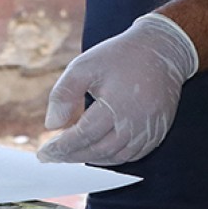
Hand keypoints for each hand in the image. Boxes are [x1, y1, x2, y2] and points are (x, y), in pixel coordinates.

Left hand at [36, 13, 198, 165]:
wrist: (163, 49)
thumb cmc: (122, 55)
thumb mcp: (85, 65)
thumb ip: (64, 94)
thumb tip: (52, 124)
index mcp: (116, 106)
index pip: (82, 137)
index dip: (60, 148)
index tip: (43, 153)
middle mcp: (135, 124)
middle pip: (97, 152)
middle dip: (71, 157)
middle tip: (53, 157)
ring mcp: (148, 131)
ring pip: (114, 157)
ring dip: (90, 159)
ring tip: (71, 154)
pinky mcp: (157, 133)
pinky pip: (132, 155)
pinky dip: (111, 157)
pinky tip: (98, 151)